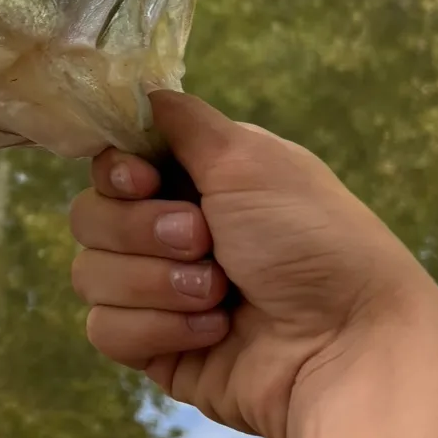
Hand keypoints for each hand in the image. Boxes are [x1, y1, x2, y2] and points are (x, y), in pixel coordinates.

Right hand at [69, 89, 437, 437]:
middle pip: (90, 217)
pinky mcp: (156, 349)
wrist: (347, 347)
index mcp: (193, 182)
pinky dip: (158, 328)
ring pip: (90, 275)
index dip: (116, 174)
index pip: (111, 166)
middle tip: (204, 240)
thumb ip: (181, 119)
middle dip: (142, 231)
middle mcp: (170, 232)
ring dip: (156, 283)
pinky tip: (212, 332)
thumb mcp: (249, 157)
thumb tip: (137, 88)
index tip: (144, 181)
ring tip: (218, 295)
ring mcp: (158, 294)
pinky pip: (106, 330)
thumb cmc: (309, 239)